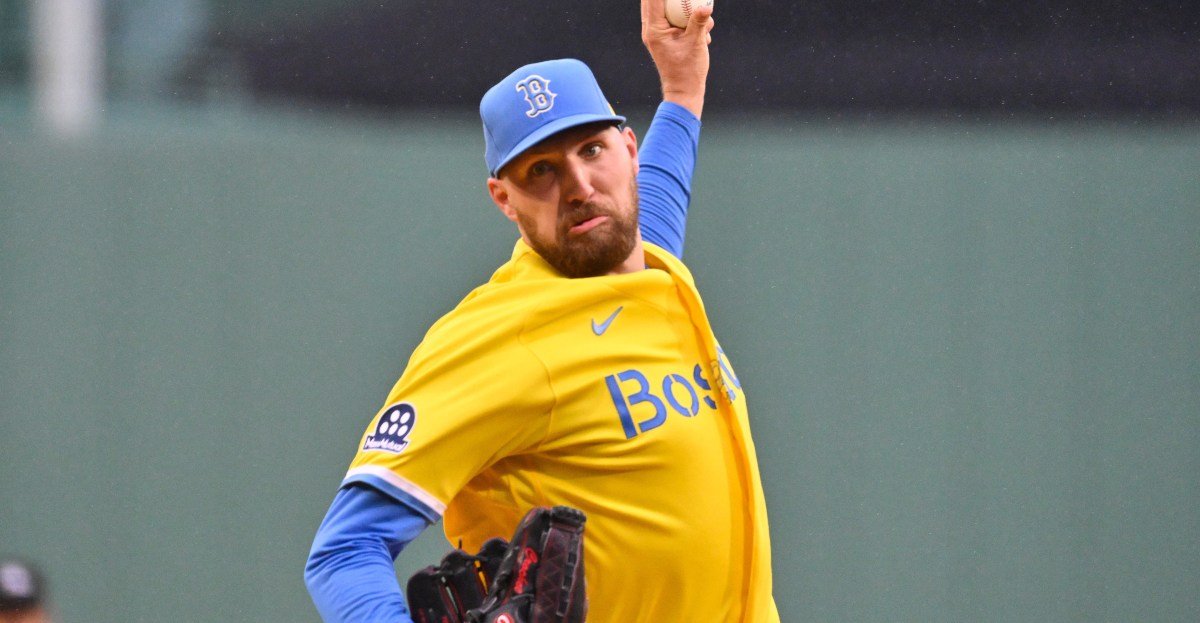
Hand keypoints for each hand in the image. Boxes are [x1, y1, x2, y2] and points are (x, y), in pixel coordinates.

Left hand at [640, 0, 714, 117]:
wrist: (685, 92)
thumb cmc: (687, 71)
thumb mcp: (696, 44)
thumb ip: (699, 23)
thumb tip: (706, 6)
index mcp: (653, 30)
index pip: (652, 0)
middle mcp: (653, 30)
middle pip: (656, 1)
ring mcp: (660, 34)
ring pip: (670, 11)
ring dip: (687, 11)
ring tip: (702, 23)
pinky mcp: (669, 38)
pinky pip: (679, 22)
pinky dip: (692, 24)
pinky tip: (705, 34)